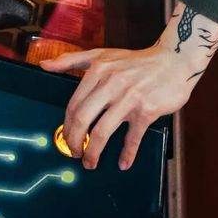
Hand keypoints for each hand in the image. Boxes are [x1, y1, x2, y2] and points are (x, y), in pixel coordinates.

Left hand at [42, 1, 217, 170]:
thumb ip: (72, 60)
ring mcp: (129, 98)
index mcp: (98, 70)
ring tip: (91, 162)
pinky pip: (132, 138)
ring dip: (93, 153)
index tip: (67, 139)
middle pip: (82, 120)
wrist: (173, 60)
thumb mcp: (103, 55)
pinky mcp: (147, 110)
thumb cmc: (136, 61)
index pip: (73, 105)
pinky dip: (126, 154)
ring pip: (102, 132)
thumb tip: (45, 65)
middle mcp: (111, 83)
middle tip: (75, 154)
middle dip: (74, 142)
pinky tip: (123, 163)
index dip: (67, 127)